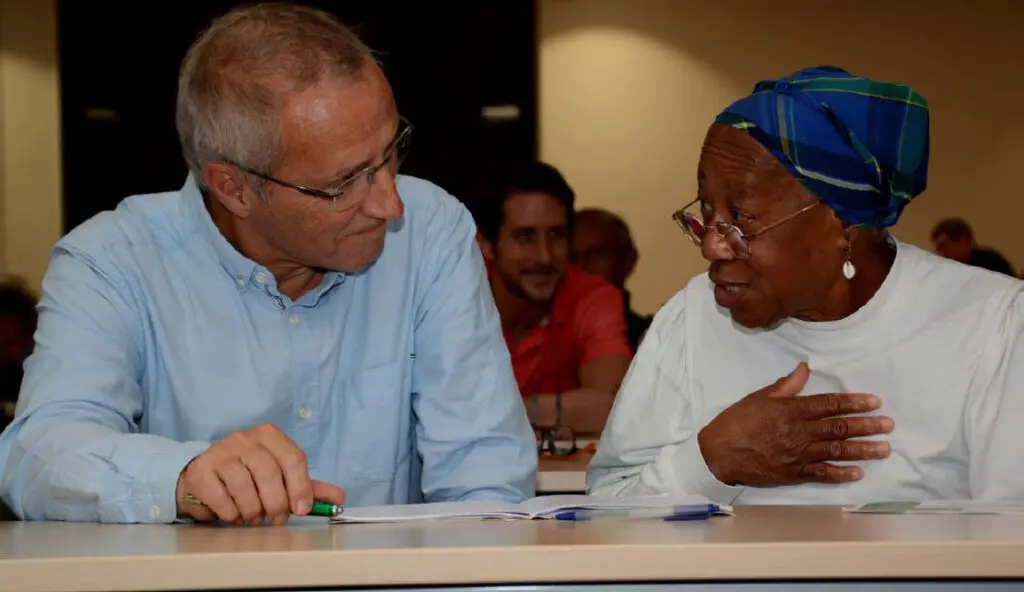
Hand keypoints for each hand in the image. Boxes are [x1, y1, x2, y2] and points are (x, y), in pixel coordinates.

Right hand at [175, 423, 344, 524]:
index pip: (293, 458)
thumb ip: (308, 486)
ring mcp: (220, 451)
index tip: (302, 509)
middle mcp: (245, 438)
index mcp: (270, 435)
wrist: (204, 476)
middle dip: (276, 503)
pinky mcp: (201, 470)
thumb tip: (339, 498)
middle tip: (277, 519)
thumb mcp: (281, 477)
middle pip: (269, 473)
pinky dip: (231, 513)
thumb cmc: (248, 476)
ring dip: (253, 510)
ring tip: (254, 516)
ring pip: (244, 487)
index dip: (301, 486)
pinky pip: (221, 498)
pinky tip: (234, 514)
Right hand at [697, 363, 893, 486]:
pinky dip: (841, 474)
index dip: (854, 402)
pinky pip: (823, 474)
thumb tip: (805, 368)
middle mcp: (799, 432)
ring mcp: (799, 454)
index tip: (874, 402)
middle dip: (867, 425)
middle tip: (888, 425)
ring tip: (884, 448)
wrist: (719, 453)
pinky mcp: (794, 473)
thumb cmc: (736, 421)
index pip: (830, 404)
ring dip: (863, 449)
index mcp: (791, 410)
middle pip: (840, 427)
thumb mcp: (759, 397)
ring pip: (837, 451)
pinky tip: (858, 472)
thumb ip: (786, 386)